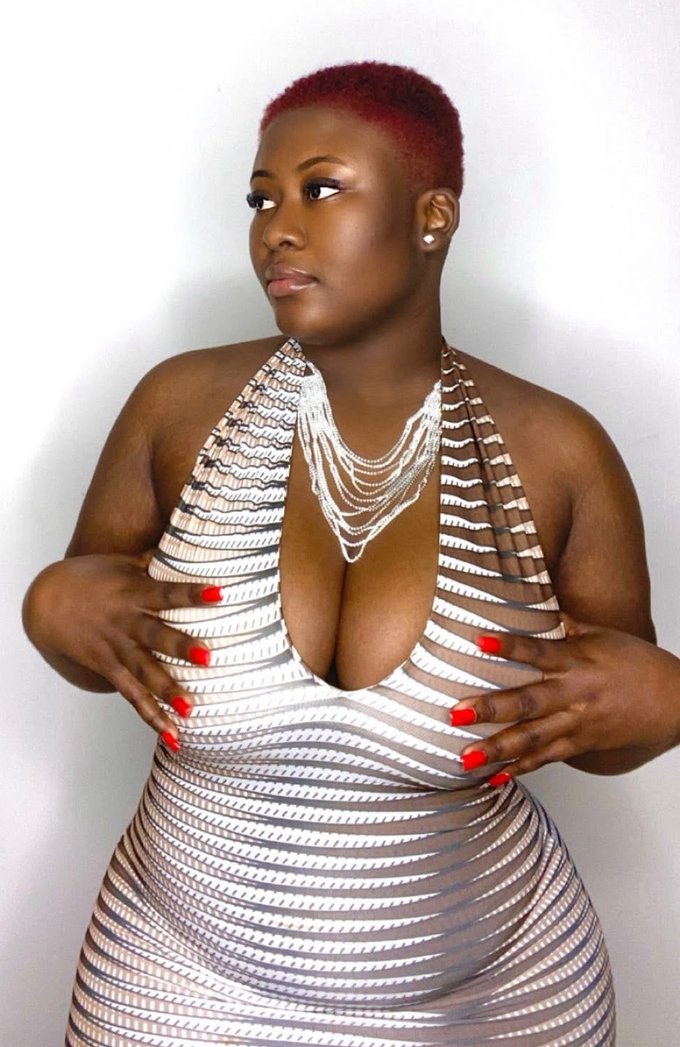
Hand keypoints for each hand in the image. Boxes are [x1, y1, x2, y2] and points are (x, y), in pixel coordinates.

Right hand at [23, 551, 220, 748]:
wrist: (48, 602)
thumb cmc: (93, 577)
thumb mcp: (124, 563)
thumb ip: (157, 562)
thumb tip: (192, 544)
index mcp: (133, 593)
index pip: (167, 592)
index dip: (191, 593)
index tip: (219, 593)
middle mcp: (126, 624)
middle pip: (156, 637)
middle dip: (181, 647)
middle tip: (208, 657)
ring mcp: (116, 649)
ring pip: (144, 673)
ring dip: (168, 691)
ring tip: (191, 708)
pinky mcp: (109, 669)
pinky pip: (133, 696)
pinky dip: (152, 716)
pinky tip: (174, 734)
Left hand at [452, 613, 679, 781]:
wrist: (674, 700)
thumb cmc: (637, 662)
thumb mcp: (601, 635)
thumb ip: (564, 625)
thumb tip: (534, 605)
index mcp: (577, 661)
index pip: (537, 651)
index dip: (508, 646)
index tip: (479, 640)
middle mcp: (574, 695)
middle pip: (528, 703)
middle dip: (490, 708)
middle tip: (456, 712)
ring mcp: (577, 723)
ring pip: (531, 738)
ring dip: (496, 749)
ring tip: (463, 757)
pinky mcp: (581, 744)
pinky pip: (545, 759)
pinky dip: (519, 768)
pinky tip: (493, 776)